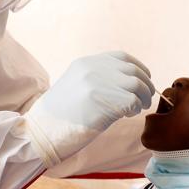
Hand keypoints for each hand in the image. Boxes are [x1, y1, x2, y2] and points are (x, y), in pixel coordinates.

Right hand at [26, 51, 154, 165]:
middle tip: (145, 99)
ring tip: (137, 108)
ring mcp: (99, 83)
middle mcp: (93, 68)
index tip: (145, 78)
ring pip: (137, 85)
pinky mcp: (105, 101)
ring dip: (143, 97)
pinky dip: (135, 108)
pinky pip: (133, 101)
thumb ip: (98, 78)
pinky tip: (127, 115)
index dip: (138, 67)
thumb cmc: (60, 115)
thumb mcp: (76, 85)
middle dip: (145, 85)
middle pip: (133, 71)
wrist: (43, 131)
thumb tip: (128, 82)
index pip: (122, 57)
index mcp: (86, 63)